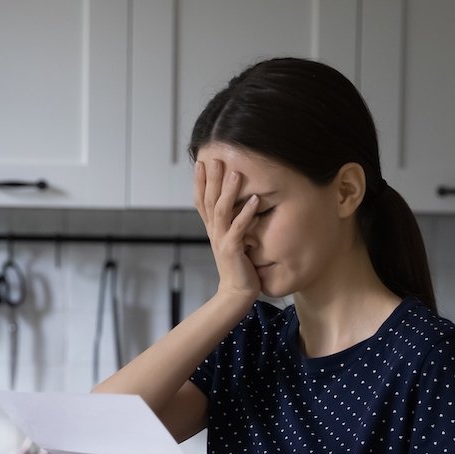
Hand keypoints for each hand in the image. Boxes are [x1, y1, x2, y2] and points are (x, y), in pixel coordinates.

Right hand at [193, 159, 261, 301]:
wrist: (236, 293)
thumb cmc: (238, 268)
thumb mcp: (231, 242)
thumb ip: (232, 224)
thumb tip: (240, 206)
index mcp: (212, 229)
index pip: (201, 201)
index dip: (199, 182)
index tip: (200, 162)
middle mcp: (214, 232)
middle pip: (209, 201)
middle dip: (211, 179)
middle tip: (214, 158)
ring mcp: (222, 240)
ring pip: (221, 211)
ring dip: (228, 191)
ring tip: (235, 173)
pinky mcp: (233, 250)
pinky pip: (239, 228)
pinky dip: (246, 213)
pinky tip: (254, 201)